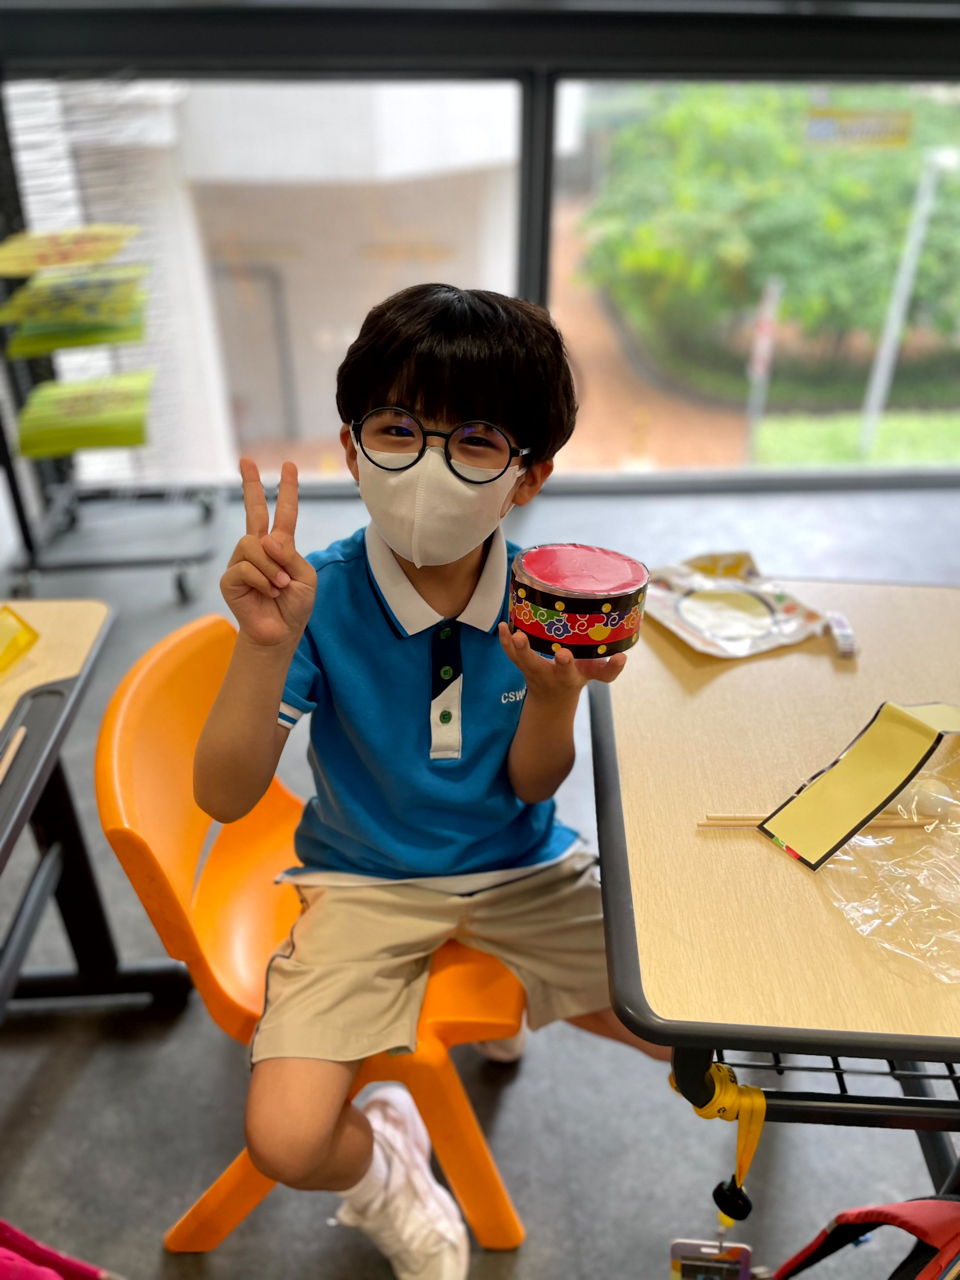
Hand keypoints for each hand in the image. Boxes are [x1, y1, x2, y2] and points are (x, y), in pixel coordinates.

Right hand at [221, 459, 316, 648]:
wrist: (280, 633)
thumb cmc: (294, 606)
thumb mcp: (305, 577)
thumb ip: (291, 555)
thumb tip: (267, 540)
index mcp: (280, 546)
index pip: (284, 513)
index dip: (287, 490)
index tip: (288, 466)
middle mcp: (258, 549)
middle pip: (253, 510)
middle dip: (250, 484)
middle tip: (246, 460)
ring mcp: (241, 561)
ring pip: (253, 545)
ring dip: (272, 567)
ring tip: (281, 585)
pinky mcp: (230, 578)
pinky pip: (246, 567)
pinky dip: (263, 580)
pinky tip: (268, 592)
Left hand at [498, 622, 626, 700]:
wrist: (552, 697)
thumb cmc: (578, 677)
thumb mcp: (595, 676)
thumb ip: (609, 670)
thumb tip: (623, 656)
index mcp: (567, 677)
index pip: (568, 672)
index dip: (566, 664)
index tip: (564, 654)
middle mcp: (546, 674)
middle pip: (534, 665)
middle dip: (527, 653)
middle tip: (521, 639)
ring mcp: (531, 669)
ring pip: (518, 659)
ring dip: (511, 646)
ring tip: (509, 630)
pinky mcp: (520, 663)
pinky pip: (509, 653)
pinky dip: (504, 641)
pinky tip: (503, 625)